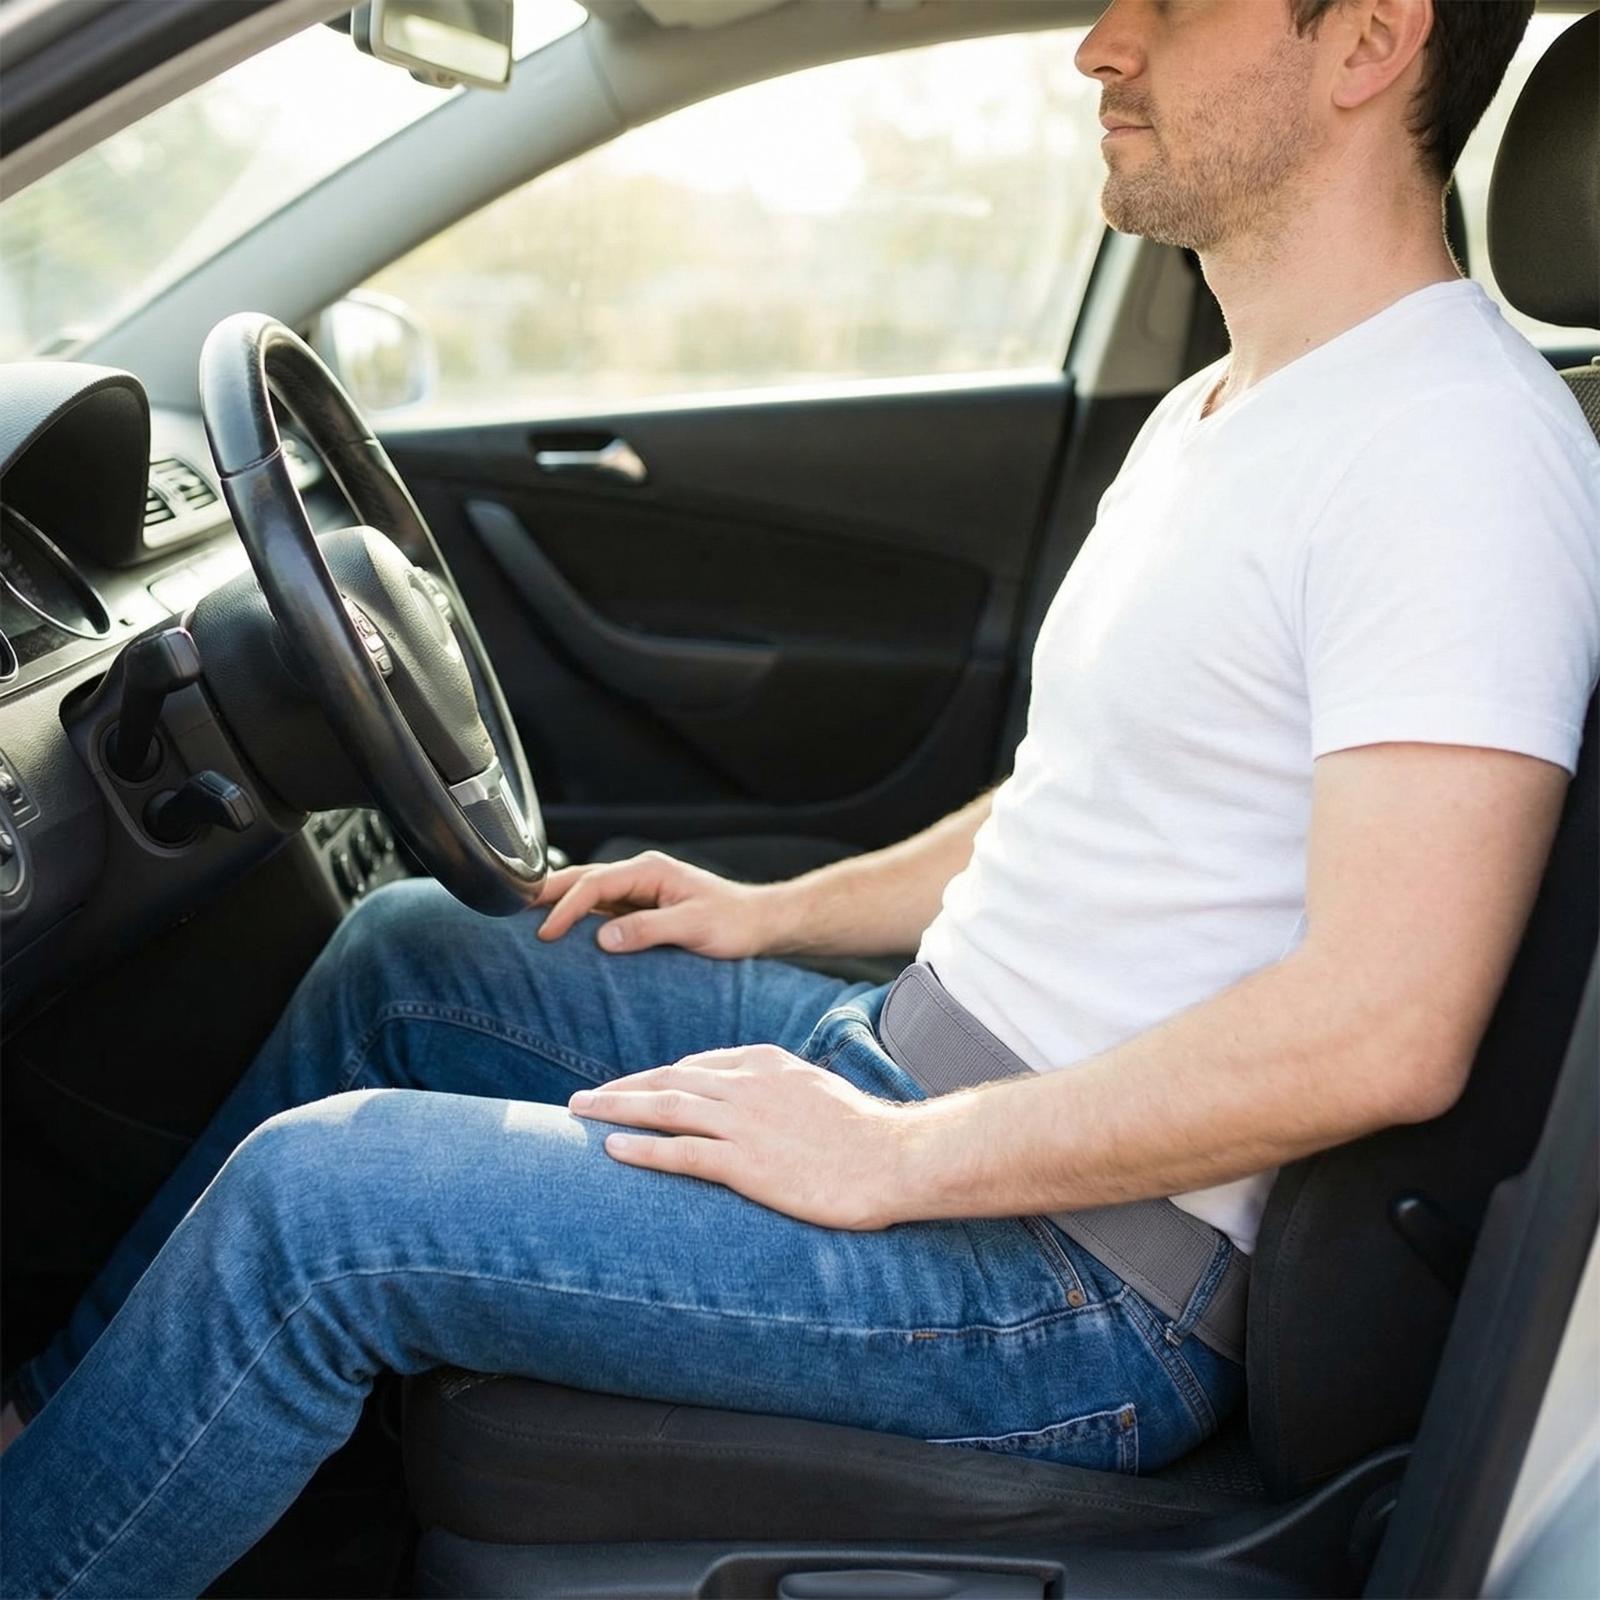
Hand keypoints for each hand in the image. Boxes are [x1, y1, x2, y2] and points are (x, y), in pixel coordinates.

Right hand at [535, 851, 779, 958]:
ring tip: (524, 920)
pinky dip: (576, 918)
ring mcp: (639, 891)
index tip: (547, 934)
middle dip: (547, 895)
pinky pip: (600, 911)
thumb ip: (649, 930)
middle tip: (511, 912)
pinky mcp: (640, 909)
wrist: (758, 924)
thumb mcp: (694, 926)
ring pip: (588, 894)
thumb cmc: (733, 922)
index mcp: (649, 871)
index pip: (595, 884)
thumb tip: (603, 937)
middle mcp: (640, 875)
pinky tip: (559, 931)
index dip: (567, 908)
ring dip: (558, 905)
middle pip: (583, 880)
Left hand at [566, 1044, 915, 1229]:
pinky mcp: (747, 1164)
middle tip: (582, 1101)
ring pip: (664, 1108)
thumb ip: (775, 1091)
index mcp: (764, 1063)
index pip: (694, 1066)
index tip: (627, 1091)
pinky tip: (612, 1150)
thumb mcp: (813, 1093)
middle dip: (621, 1089)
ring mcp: (745, 1123)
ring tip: (580, 1116)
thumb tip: (751, 1105)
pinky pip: (681, 1153)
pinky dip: (642, 1150)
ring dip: (616, 1110)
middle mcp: (747, 1085)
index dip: (654, 1079)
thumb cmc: (863, 1133)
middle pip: (668, 1081)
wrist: (897, 1157)